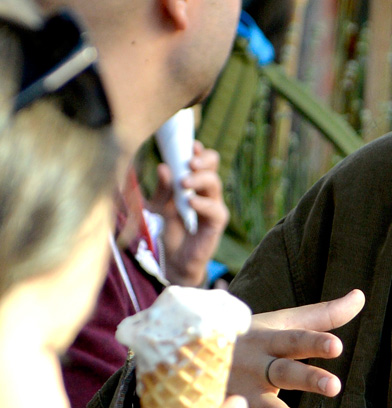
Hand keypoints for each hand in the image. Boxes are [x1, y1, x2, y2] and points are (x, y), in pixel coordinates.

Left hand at [152, 141, 228, 286]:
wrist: (173, 261)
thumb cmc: (169, 231)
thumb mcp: (159, 207)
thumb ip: (161, 190)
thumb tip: (163, 167)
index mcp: (194, 184)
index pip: (203, 162)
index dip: (200, 152)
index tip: (191, 145)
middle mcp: (207, 192)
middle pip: (213, 167)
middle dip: (204, 161)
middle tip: (189, 163)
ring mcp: (214, 207)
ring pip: (215, 184)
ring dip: (200, 180)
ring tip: (184, 183)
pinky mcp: (216, 223)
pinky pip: (215, 209)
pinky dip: (202, 203)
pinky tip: (190, 202)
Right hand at [229, 289, 364, 407]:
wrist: (183, 356)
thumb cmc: (248, 337)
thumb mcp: (281, 322)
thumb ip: (323, 315)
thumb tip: (361, 295)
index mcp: (267, 341)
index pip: (294, 340)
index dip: (314, 342)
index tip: (337, 345)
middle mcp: (254, 368)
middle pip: (283, 372)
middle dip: (307, 378)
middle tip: (335, 385)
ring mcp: (240, 398)